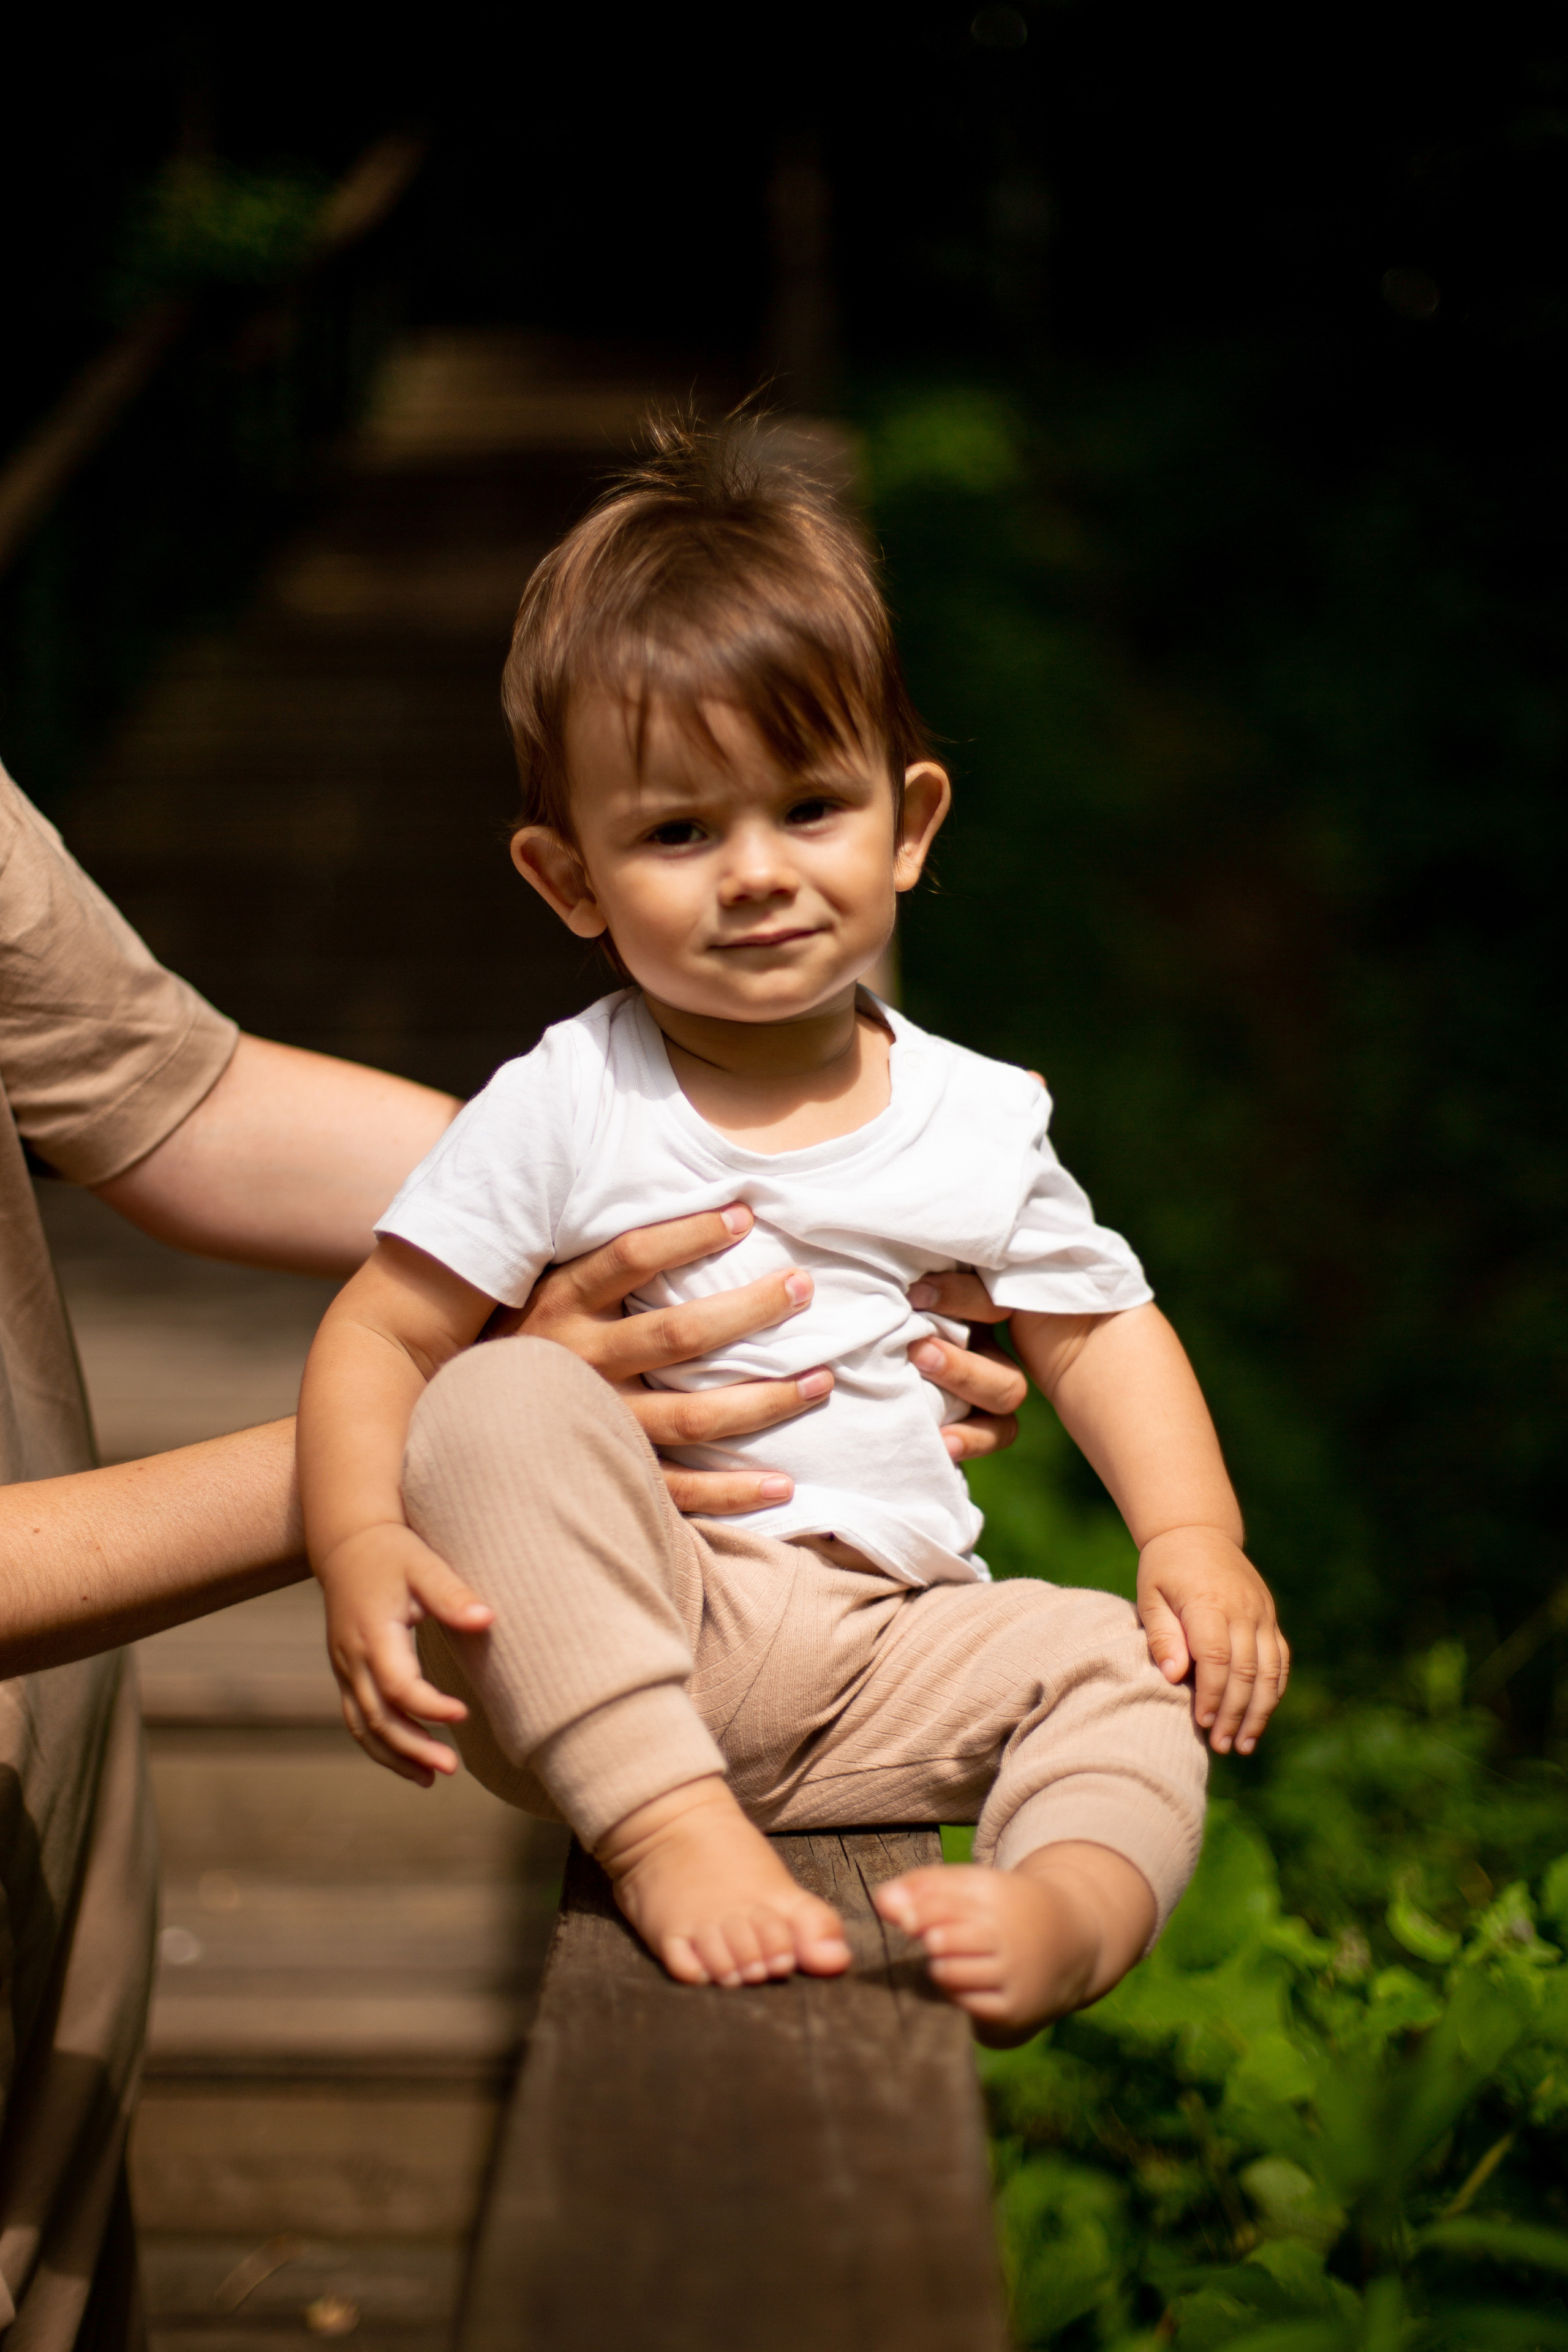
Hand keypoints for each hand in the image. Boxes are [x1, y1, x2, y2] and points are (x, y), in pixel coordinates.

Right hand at [317, 1524, 493, 1784]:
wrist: (347, 1544)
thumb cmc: (392, 1552)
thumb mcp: (423, 1564)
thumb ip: (452, 1595)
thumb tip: (487, 1620)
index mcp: (372, 1634)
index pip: (397, 1686)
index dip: (428, 1706)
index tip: (463, 1715)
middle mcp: (352, 1658)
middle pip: (377, 1718)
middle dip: (413, 1748)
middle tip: (451, 1769)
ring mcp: (345, 1669)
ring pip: (362, 1727)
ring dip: (395, 1756)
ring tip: (432, 1779)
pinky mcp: (346, 1673)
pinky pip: (357, 1719)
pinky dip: (380, 1745)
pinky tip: (410, 1762)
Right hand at [503, 1213, 1024, 1513]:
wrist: (460, 1427)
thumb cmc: (524, 1341)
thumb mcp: (540, 1286)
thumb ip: (597, 1257)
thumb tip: (687, 1203)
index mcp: (561, 1305)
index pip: (629, 1258)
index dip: (689, 1234)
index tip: (745, 1215)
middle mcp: (577, 1363)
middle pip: (676, 1335)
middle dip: (749, 1310)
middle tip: (803, 1286)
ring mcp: (595, 1424)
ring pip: (689, 1415)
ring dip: (763, 1399)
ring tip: (822, 1379)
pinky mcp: (607, 1474)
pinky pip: (677, 1489)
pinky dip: (733, 1493)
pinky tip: (786, 1484)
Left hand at [1136, 1526, 1288, 1754]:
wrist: (1198, 1531)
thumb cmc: (1165, 1569)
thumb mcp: (1151, 1595)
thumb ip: (1162, 1634)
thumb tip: (1174, 1677)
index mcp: (1209, 1602)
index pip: (1217, 1657)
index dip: (1211, 1693)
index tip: (1201, 1722)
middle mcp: (1243, 1609)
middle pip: (1245, 1671)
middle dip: (1234, 1713)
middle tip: (1221, 1745)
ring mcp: (1262, 1614)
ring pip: (1269, 1671)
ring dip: (1259, 1711)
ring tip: (1243, 1744)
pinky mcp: (1270, 1618)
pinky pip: (1280, 1660)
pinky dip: (1273, 1690)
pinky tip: (1260, 1716)